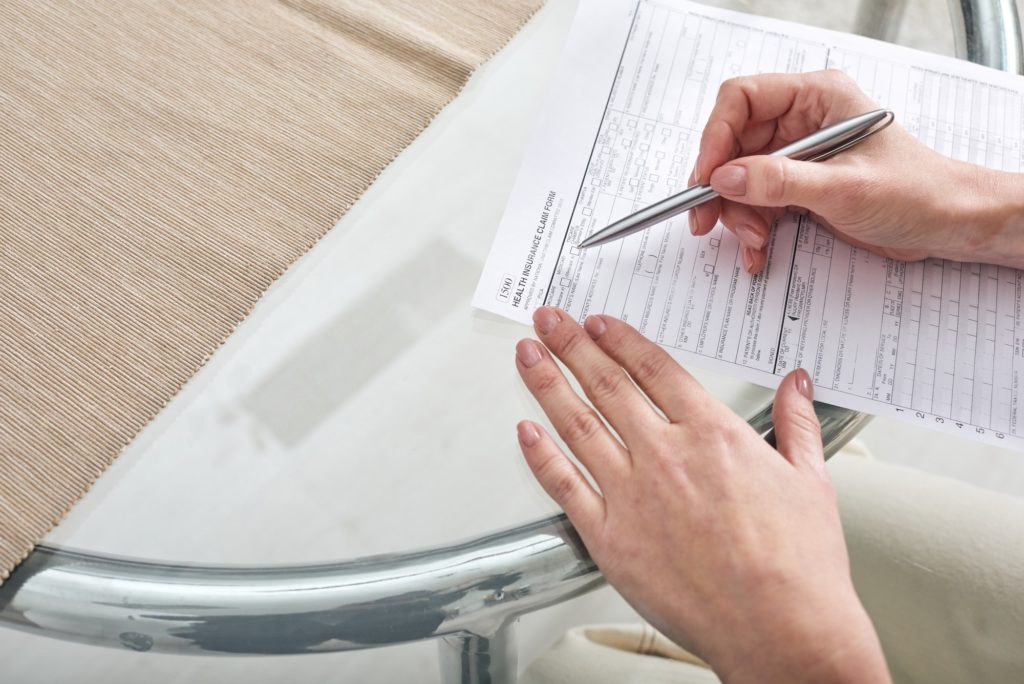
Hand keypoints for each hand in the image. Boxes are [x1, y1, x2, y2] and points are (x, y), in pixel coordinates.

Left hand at [515, 307, 890, 683]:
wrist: (782, 629)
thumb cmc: (799, 565)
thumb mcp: (811, 479)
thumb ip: (795, 422)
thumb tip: (797, 382)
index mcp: (711, 434)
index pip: (653, 368)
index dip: (619, 340)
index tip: (597, 323)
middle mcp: (664, 455)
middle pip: (606, 384)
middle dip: (571, 345)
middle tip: (548, 319)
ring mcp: (632, 495)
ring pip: (576, 424)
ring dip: (547, 383)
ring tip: (527, 355)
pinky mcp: (610, 538)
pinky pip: (564, 487)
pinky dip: (540, 456)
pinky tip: (525, 433)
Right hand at [689, 70, 1023, 271]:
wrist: (948, 225)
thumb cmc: (917, 192)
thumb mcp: (843, 188)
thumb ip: (781, 181)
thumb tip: (726, 178)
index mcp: (816, 97)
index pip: (742, 99)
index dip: (716, 137)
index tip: (706, 177)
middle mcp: (803, 120)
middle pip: (733, 144)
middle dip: (720, 187)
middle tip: (706, 219)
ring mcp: (799, 155)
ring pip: (740, 179)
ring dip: (737, 215)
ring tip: (753, 242)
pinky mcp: (799, 186)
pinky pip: (757, 202)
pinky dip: (751, 228)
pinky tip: (758, 249)